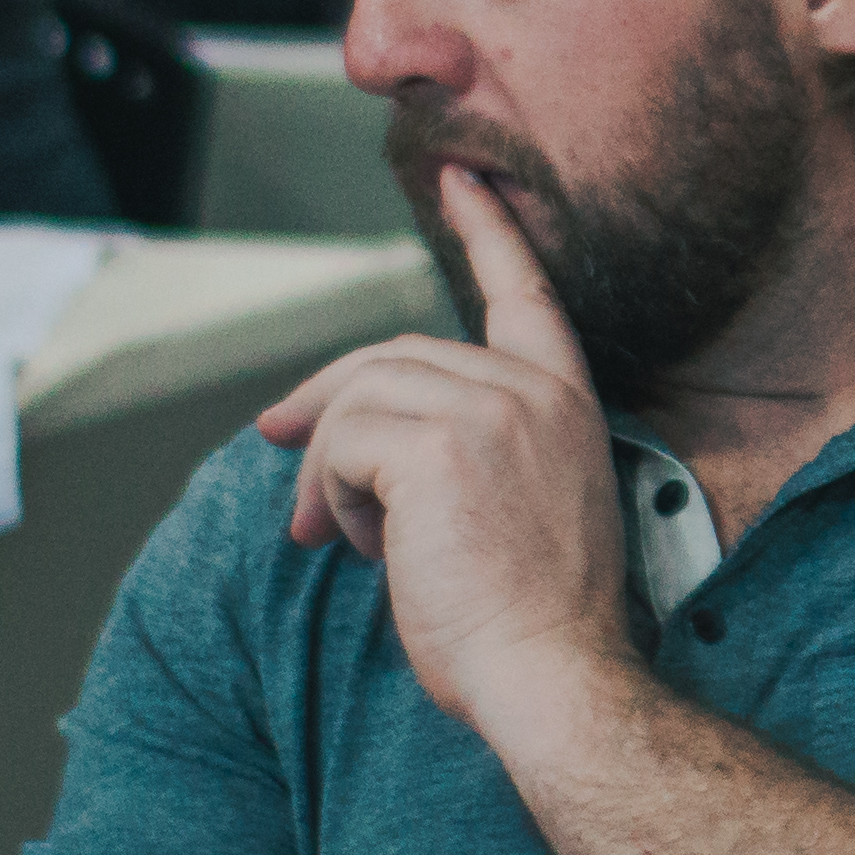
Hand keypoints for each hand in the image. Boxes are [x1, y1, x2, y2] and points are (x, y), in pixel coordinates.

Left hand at [252, 166, 632, 728]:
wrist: (554, 677)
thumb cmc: (535, 624)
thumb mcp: (519, 510)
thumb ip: (469, 451)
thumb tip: (345, 441)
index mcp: (568, 402)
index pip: (526, 293)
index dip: (490, 231)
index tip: (463, 177)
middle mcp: (534, 391)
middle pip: (397, 354)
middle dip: (328, 407)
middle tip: (285, 463)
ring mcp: (491, 412)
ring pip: (360, 397)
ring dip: (332, 469)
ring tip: (341, 536)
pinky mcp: (438, 446)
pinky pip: (344, 440)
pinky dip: (334, 493)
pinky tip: (364, 547)